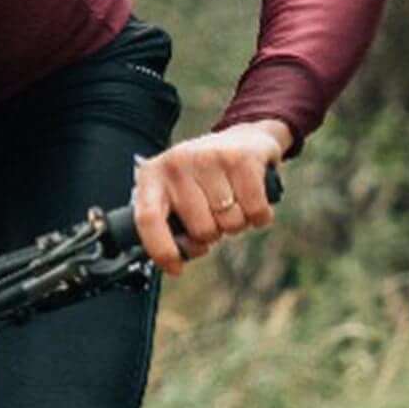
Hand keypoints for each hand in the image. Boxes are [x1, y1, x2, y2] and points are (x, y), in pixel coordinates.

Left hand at [133, 119, 290, 272]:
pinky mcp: (241, 159)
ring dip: (238, 223)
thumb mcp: (178, 194)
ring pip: (230, 223)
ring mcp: (208, 158)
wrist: (244, 139)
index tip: (176, 268)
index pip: (148, 219)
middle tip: (216, 215)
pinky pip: (256, 212)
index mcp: (153, 176)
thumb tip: (174, 263)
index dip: (162, 251)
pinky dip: (259, 216)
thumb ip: (170, 225)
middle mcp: (177, 164)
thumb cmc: (206, 178)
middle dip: (214, 233)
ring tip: (234, 202)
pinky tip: (253, 199)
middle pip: (201, 230)